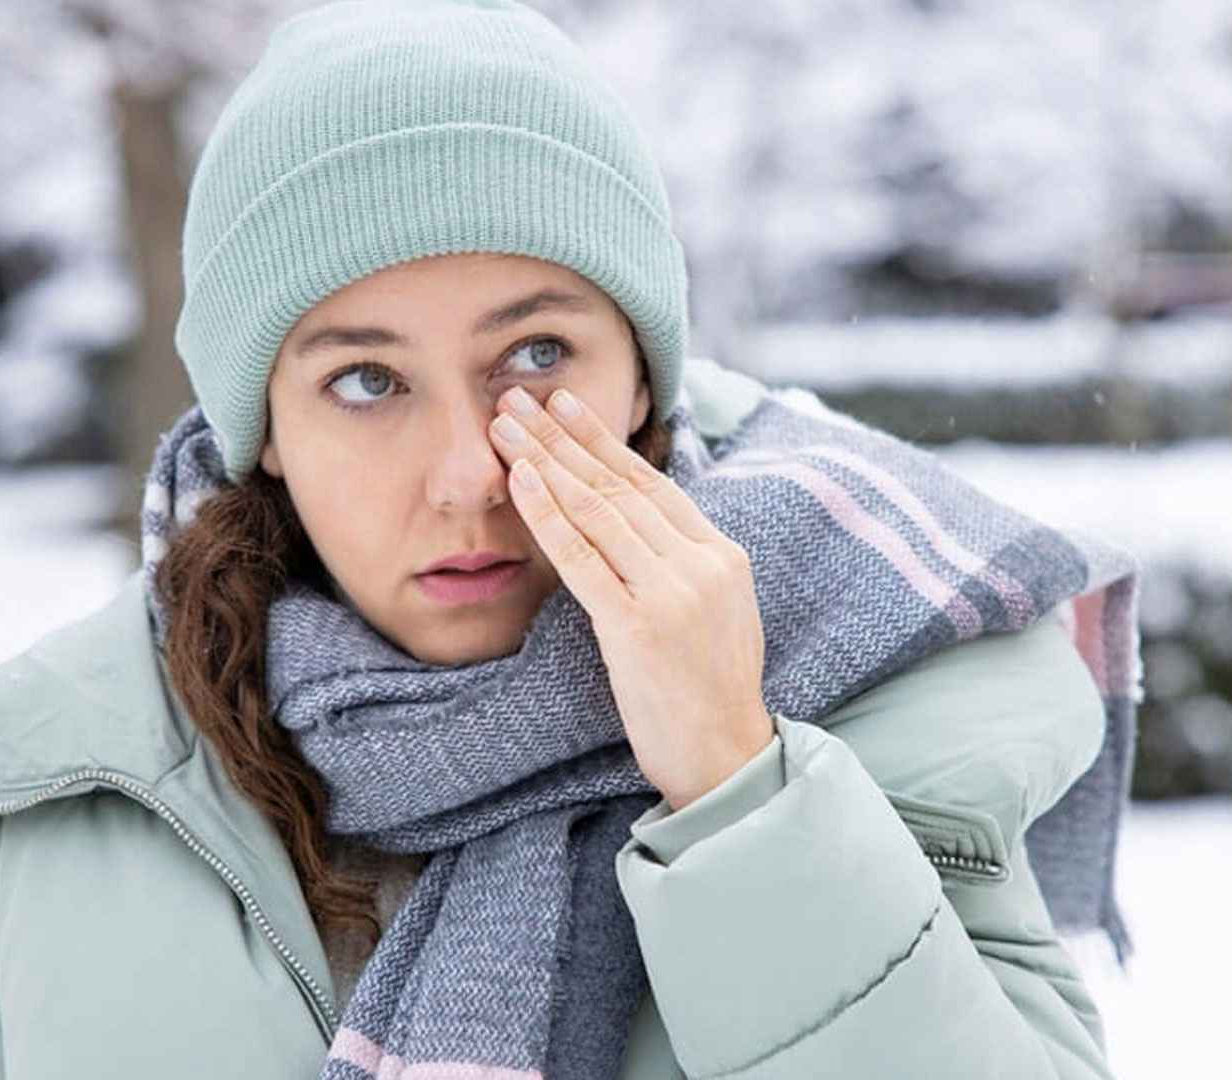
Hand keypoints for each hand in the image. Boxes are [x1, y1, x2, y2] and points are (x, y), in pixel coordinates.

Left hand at [489, 384, 774, 810]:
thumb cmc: (711, 692)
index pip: (652, 484)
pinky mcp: (638, 626)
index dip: (602, 442)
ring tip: (504, 427)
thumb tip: (641, 527)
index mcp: (723, 555)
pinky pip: (582, 558)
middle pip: (619, 487)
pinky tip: (520, 480)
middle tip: (517, 400)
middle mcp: (701, 564)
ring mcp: (671, 593)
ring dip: (545, 461)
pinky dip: (547, 514)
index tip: (563, 407)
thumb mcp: (717, 613)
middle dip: (562, 438)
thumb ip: (686, 566)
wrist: (727, 756)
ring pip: (598, 511)